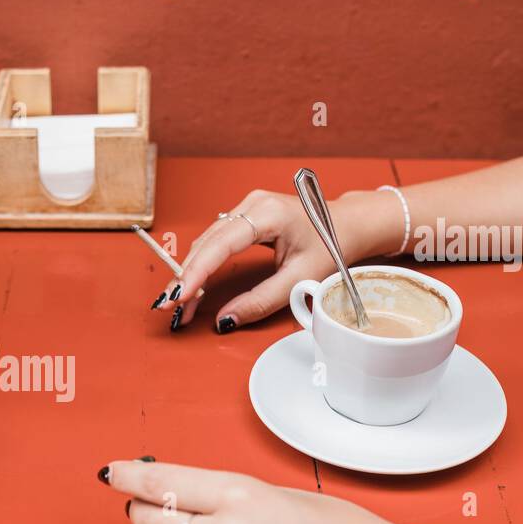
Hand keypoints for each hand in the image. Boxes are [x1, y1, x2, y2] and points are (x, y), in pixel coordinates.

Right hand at [157, 190, 380, 331]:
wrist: (348, 224)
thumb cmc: (332, 245)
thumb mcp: (301, 278)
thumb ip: (261, 301)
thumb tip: (226, 320)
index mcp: (268, 213)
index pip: (221, 244)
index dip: (196, 271)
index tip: (180, 295)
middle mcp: (251, 204)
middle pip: (207, 243)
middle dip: (188, 277)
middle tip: (174, 307)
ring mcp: (246, 207)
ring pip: (206, 243)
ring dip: (192, 273)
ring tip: (181, 302)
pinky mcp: (244, 217)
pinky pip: (214, 241)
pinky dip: (202, 264)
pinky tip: (194, 285)